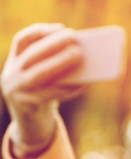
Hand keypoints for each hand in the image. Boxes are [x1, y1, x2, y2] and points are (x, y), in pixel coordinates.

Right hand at [0, 23, 84, 157]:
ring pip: (39, 74)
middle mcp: (11, 76)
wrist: (30, 125)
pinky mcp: (28, 107)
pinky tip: (85, 83)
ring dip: (61, 63)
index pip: (22, 41)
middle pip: (32, 56)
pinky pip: (51, 94)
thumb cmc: (44, 96)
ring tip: (81, 56)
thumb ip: (56, 67)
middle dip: (54, 45)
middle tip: (76, 41)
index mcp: (13, 64)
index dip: (41, 32)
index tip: (61, 28)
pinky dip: (70, 87)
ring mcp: (16, 92)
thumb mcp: (44, 80)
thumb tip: (82, 56)